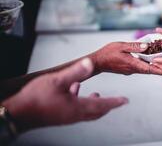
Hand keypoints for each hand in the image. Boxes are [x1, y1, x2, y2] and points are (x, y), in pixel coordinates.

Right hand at [3, 58, 127, 132]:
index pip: (103, 105)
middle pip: (97, 111)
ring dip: (94, 103)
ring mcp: (67, 117)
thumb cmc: (36, 99)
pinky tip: (72, 90)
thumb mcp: (58, 81)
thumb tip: (90, 63)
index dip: (115, 102)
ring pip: (87, 111)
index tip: (125, 101)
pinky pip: (75, 110)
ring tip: (96, 94)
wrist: (18, 114)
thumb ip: (75, 72)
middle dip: (108, 105)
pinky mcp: (59, 116)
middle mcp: (75, 115)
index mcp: (78, 107)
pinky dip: (79, 100)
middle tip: (115, 101)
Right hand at [93, 42, 161, 74]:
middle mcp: (132, 69)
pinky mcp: (127, 69)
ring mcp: (129, 70)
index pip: (148, 68)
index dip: (159, 70)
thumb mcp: (121, 46)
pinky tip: (148, 61)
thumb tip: (147, 46)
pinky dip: (145, 65)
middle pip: (148, 70)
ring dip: (153, 68)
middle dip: (159, 70)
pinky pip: (139, 68)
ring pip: (144, 69)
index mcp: (132, 63)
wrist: (97, 62)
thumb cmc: (107, 53)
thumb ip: (134, 46)